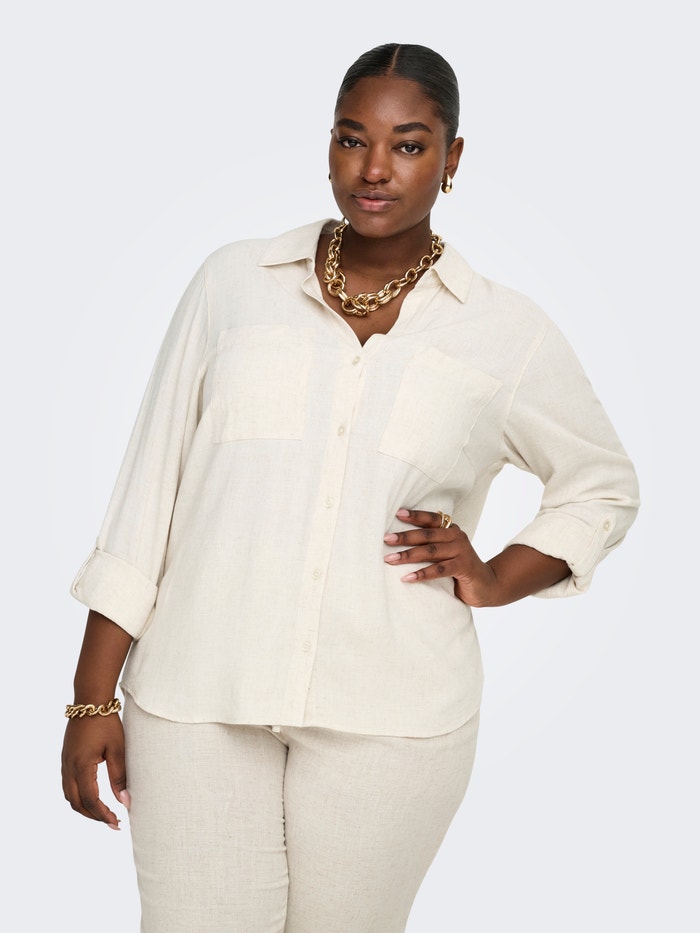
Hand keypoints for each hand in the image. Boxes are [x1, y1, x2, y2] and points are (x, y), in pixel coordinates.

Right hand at [61, 713, 129, 828]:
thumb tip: (125, 801)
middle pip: (77, 803)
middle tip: (112, 822)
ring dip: (85, 808)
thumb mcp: (117, 749)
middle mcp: (68, 768)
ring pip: (70, 796)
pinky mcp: (66, 759)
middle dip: (94, 816)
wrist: (90, 702)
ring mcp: (65, 763)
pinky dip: (79, 796)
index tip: (117, 822)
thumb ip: (120, 776)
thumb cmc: (106, 723)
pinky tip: (92, 797)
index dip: (103, 815)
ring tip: (103, 813)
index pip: (91, 801)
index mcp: (81, 767)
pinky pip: (68, 785)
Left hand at [384, 508, 496, 606]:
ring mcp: (462, 551)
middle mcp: (457, 536)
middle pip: (427, 534)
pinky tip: (407, 578)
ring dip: (408, 555)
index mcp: (451, 530)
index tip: (397, 513)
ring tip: (390, 559)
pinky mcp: (464, 567)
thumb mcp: (444, 554)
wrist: (486, 585)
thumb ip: (429, 546)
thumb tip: (397, 542)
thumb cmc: (458, 569)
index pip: (430, 519)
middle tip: (386, 539)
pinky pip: (439, 569)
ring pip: (431, 551)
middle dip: (404, 536)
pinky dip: (422, 573)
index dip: (415, 515)